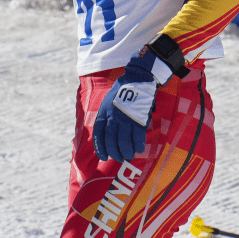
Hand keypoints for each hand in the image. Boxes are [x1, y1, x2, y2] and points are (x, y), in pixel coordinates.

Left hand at [93, 44, 179, 162]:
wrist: (137, 79)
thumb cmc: (122, 91)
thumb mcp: (108, 101)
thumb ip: (107, 116)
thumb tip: (107, 133)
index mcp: (104, 112)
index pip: (99, 134)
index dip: (100, 147)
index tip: (103, 156)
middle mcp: (113, 117)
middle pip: (111, 140)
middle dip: (114, 152)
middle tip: (118, 158)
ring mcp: (125, 119)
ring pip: (124, 141)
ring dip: (126, 151)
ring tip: (129, 155)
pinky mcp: (138, 119)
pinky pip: (138, 137)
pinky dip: (138, 145)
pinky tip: (139, 149)